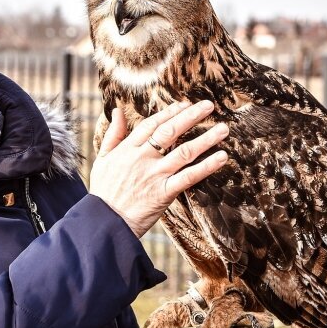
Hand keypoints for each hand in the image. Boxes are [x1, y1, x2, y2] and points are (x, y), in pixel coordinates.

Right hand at [89, 100, 228, 237]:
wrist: (105, 222)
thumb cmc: (104, 192)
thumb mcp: (102, 159)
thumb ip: (113, 134)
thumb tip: (117, 111)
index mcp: (128, 149)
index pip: (152, 124)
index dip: (170, 112)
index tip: (185, 104)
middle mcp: (143, 158)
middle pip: (170, 132)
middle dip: (190, 116)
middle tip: (208, 106)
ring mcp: (155, 175)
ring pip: (184, 152)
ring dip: (205, 139)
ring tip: (223, 129)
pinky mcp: (164, 192)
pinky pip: (189, 177)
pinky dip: (207, 167)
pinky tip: (221, 157)